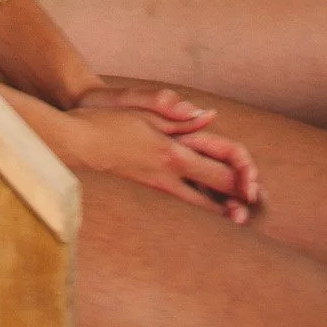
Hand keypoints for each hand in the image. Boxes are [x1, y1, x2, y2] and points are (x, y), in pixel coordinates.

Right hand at [63, 84, 258, 220]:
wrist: (72, 144)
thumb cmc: (105, 121)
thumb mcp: (142, 110)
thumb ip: (177, 114)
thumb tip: (208, 115)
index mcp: (172, 151)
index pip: (220, 169)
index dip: (243, 177)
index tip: (254, 183)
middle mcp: (168, 176)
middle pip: (215, 196)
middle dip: (237, 201)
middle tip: (252, 204)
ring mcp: (156, 191)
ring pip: (198, 211)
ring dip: (219, 214)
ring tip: (234, 216)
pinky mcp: (144, 197)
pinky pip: (178, 210)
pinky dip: (195, 213)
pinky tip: (199, 212)